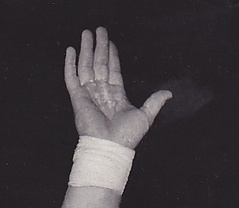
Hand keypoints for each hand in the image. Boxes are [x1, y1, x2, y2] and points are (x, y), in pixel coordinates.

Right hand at [64, 28, 171, 148]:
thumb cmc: (127, 136)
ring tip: (86, 33)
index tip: (111, 42)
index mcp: (116, 96)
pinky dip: (70, 64)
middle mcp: (102, 93)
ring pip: (86, 66)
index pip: (113, 70)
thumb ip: (154, 102)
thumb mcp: (145, 116)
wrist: (110, 146)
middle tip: (98, 30)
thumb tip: (169, 93)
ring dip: (86, 49)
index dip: (112, 55)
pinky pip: (71, 78)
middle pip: (99, 64)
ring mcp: (89, 94)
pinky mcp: (77, 98)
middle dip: (99, 46)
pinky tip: (70, 50)